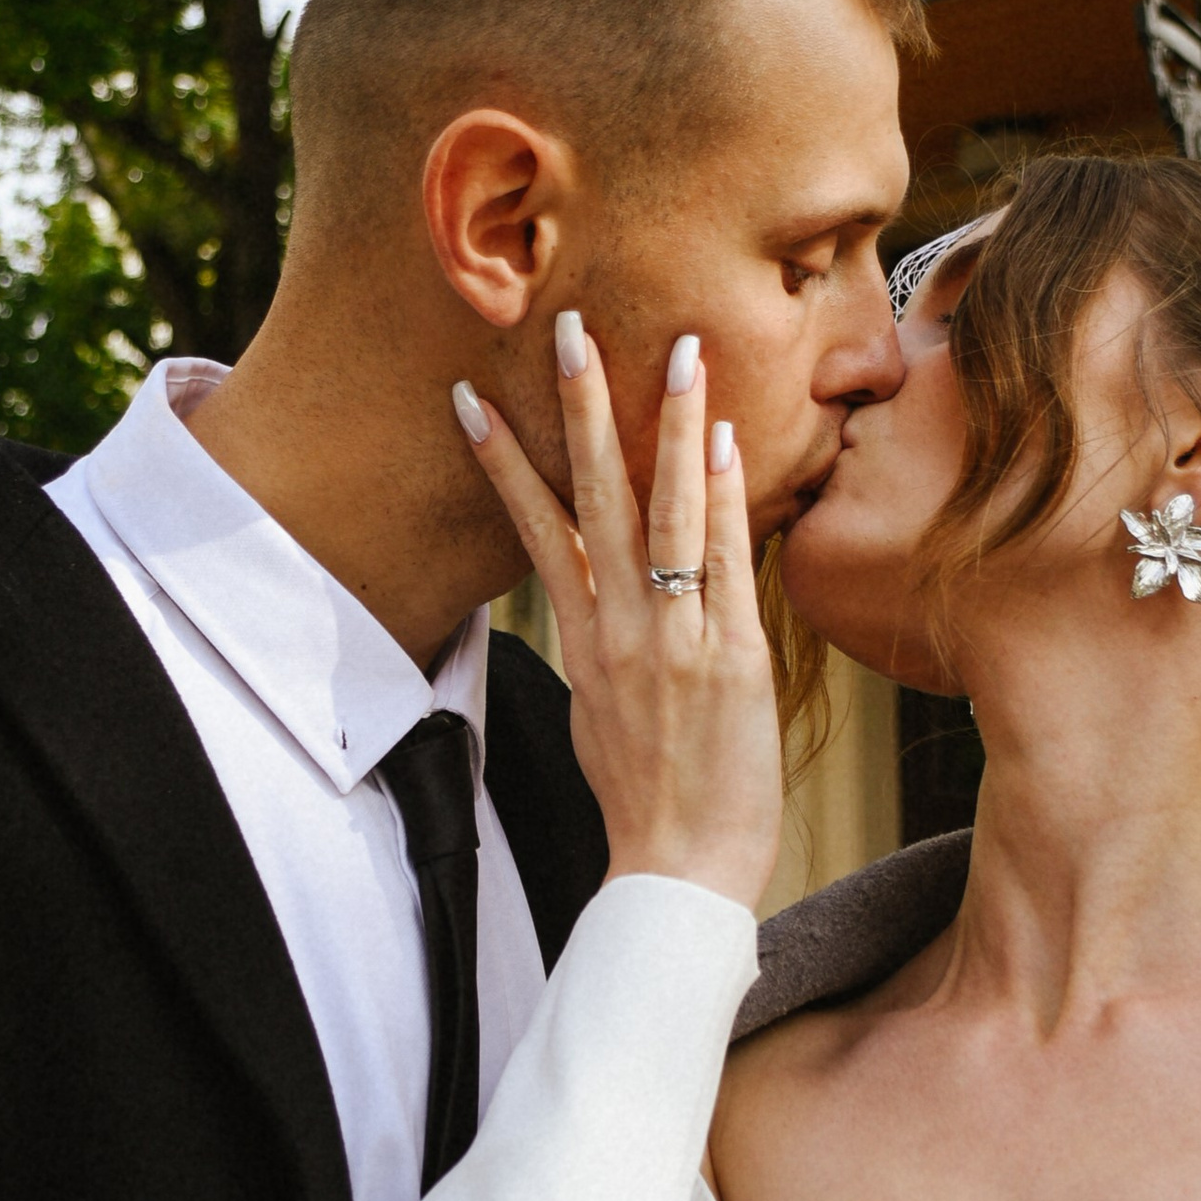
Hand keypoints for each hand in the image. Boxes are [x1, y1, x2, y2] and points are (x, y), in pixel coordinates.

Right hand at [454, 316, 784, 910]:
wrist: (679, 872)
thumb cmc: (649, 803)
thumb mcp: (607, 717)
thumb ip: (611, 650)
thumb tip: (612, 611)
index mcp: (583, 641)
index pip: (537, 530)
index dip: (502, 461)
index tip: (470, 399)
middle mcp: (617, 628)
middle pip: (591, 498)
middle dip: (578, 408)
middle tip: (566, 328)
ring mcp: (672, 638)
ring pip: (663, 512)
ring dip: (667, 425)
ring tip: (675, 349)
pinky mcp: (730, 656)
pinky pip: (726, 561)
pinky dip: (724, 498)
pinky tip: (724, 439)